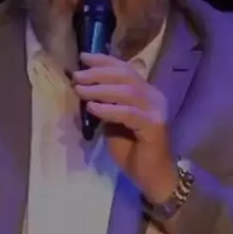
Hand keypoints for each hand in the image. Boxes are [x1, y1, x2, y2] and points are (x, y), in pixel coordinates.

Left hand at [73, 53, 177, 201]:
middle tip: (77, 76)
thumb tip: (84, 89)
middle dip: (98, 73)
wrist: (153, 176)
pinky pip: (128, 112)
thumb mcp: (114, 123)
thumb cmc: (133, 152)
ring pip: (126, 91)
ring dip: (100, 89)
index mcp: (146, 92)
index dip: (104, 61)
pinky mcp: (154, 125)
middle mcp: (154, 96)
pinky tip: (92, 108)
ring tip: (79, 90)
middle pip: (125, 75)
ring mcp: (156, 110)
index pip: (125, 69)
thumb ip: (106, 105)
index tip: (83, 57)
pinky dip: (108, 109)